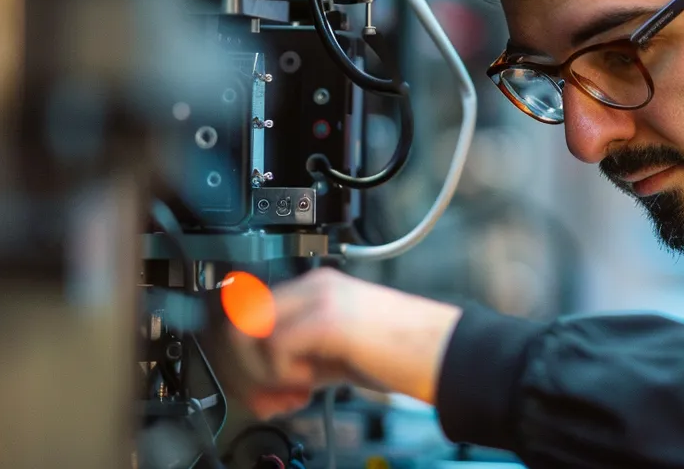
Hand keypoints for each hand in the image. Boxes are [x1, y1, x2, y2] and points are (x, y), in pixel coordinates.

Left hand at [230, 267, 462, 418]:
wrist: (443, 354)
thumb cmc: (403, 355)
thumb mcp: (337, 356)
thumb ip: (298, 364)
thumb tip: (262, 389)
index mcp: (318, 288)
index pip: (252, 313)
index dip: (244, 356)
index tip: (261, 389)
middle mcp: (315, 286)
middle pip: (240, 318)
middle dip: (244, 368)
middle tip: (269, 398)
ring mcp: (320, 298)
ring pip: (249, 332)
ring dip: (263, 373)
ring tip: (296, 391)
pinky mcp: (327, 319)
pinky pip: (275, 346)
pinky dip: (282, 374)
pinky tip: (310, 384)